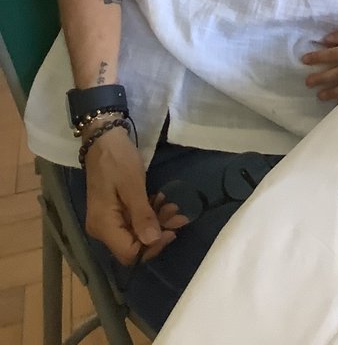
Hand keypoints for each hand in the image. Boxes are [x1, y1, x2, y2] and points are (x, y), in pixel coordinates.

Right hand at [83, 129, 185, 263]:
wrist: (103, 139)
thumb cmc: (118, 161)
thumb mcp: (133, 186)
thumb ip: (142, 216)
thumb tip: (153, 241)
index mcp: (103, 226)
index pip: (128, 253)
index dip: (152, 247)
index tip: (172, 231)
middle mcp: (102, 229)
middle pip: (132, 244)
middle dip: (158, 232)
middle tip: (179, 216)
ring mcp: (106, 220)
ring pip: (135, 232)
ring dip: (156, 221)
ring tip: (173, 206)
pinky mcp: (113, 210)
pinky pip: (132, 220)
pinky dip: (148, 212)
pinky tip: (161, 200)